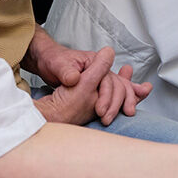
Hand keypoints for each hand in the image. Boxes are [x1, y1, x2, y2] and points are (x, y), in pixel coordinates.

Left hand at [25, 27, 151, 124]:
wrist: (46, 60)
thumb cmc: (53, 59)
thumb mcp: (58, 64)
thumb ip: (66, 71)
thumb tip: (74, 78)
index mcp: (93, 61)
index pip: (107, 79)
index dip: (105, 95)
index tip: (100, 111)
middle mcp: (99, 69)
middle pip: (117, 85)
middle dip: (118, 101)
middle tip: (110, 118)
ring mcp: (98, 78)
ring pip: (118, 89)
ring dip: (126, 99)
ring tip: (130, 112)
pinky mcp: (95, 87)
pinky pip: (112, 92)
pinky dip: (122, 99)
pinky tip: (128, 107)